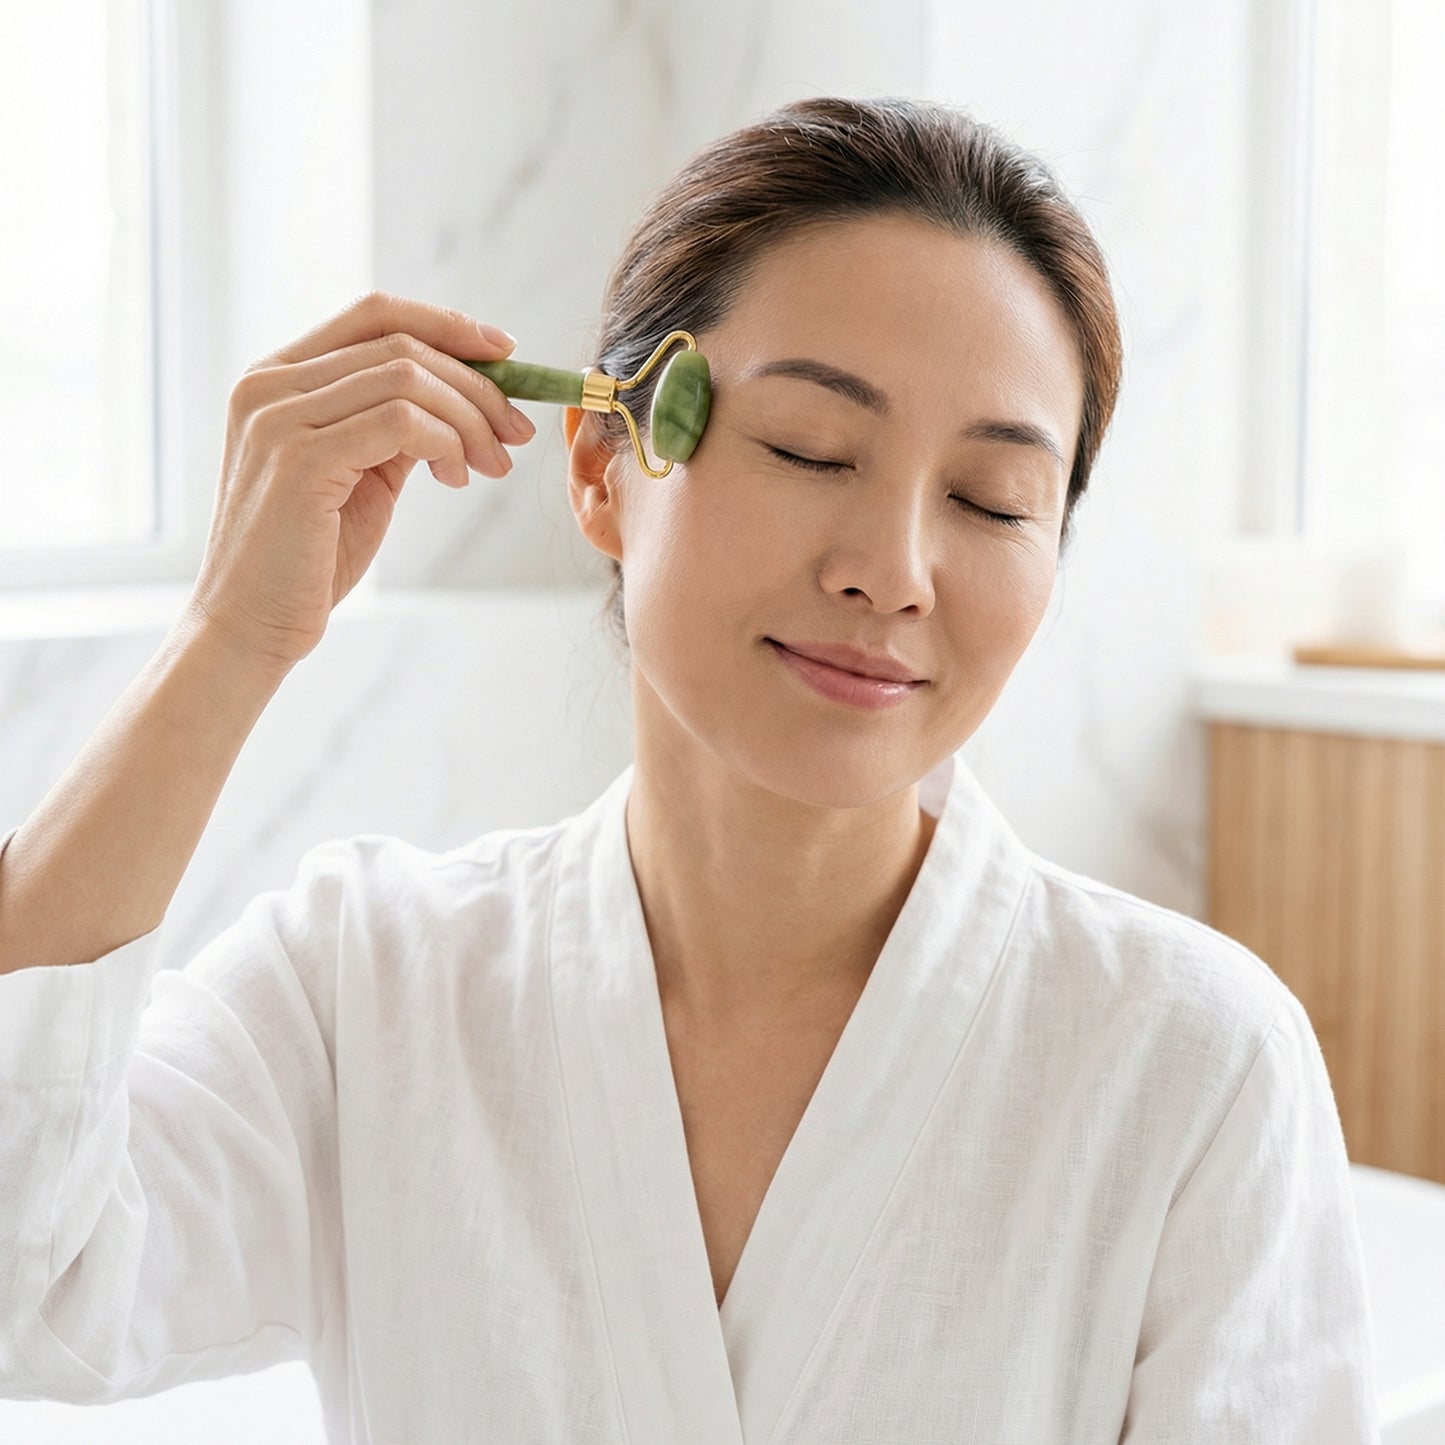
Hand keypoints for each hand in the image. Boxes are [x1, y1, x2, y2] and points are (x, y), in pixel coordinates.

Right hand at [182, 290, 535, 672]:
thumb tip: (467, 399)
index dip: (447, 324)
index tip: (505, 353)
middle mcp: (268, 385)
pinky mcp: (300, 458)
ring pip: (407, 378)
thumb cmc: (308, 559)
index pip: (373, 314)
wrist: (251, 625)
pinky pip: (401, 421)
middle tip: (516, 432)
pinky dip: (446, 441)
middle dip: (477, 385)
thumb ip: (396, 428)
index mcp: (276, 378)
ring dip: (469, 419)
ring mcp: (278, 418)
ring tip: (490, 465)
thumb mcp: (360, 474)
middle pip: (400, 343)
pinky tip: (455, 477)